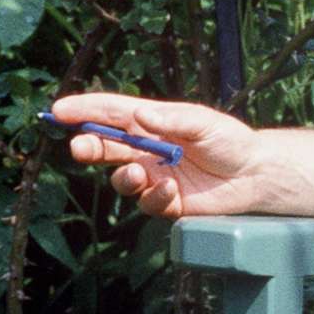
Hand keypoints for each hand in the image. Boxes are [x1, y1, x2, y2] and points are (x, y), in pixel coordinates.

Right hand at [50, 92, 269, 218]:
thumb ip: (172, 119)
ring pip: (121, 179)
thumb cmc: (229, 140)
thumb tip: (139, 115)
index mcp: (151, 122)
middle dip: (88, 146)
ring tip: (137, 173)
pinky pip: (148, 203)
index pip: (111, 113)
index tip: (58, 110)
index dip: (83, 111)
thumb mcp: (203, 122)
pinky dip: (155, 197)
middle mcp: (147, 149)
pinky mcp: (166, 201)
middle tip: (79, 147)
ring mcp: (154, 176)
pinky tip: (172, 190)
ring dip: (123, 177)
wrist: (255, 174)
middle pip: (106, 147)